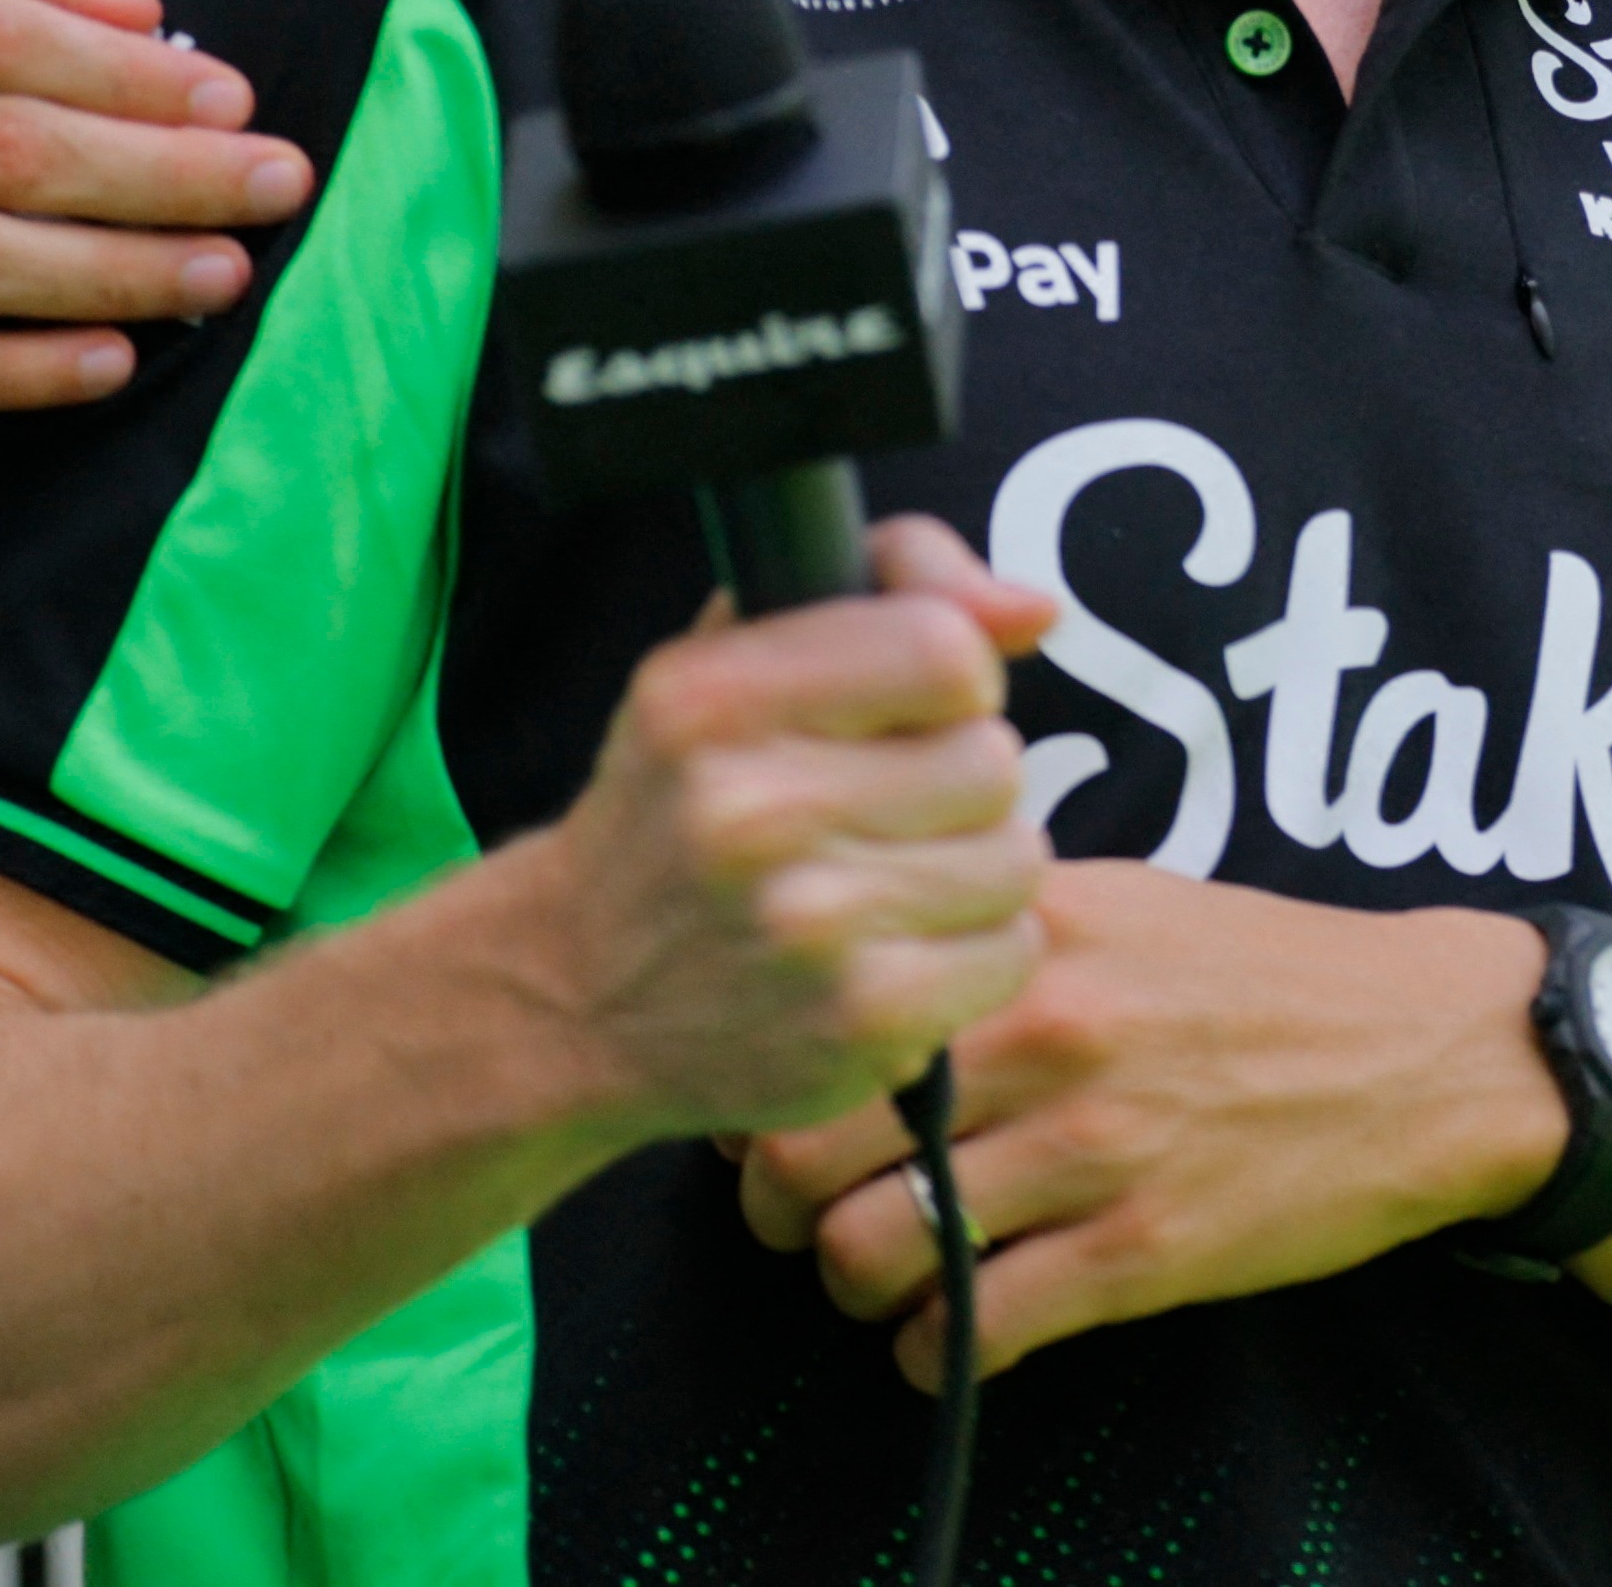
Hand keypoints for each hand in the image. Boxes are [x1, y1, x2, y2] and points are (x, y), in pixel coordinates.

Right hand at [532, 519, 1061, 1142]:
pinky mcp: (859, 1023)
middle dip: (960, 780)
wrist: (574, 994)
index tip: (907, 710)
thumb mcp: (736, 658)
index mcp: (711, 699)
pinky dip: (975, 954)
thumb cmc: (683, 801)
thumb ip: (893, 588)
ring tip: (887, 881)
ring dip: (975, 868)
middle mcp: (748, 810)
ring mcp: (807, 927)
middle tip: (885, 810)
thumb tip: (1037, 610)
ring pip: (1015, 858)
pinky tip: (896, 952)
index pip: (941, 649)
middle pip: (992, 761)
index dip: (951, 677)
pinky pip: (1011, 952)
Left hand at [737, 862, 1564, 1383]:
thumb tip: (875, 956)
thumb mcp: (1127, 900)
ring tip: (876, 1279)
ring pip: (870, 1248)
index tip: (778, 1099)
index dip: (778, 1067)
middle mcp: (1044, 1031)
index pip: (832, 1002)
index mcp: (1031, 930)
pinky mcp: (1139, 1252)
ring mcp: (1092, 1147)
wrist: (1431, 1053)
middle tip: (789, 1214)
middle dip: (774, 1199)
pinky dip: (929, 1354)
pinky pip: (972, 1331)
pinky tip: (944, 1338)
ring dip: (849, 1284)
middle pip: (812, 1142)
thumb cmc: (1267, 974)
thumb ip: (1001, 925)